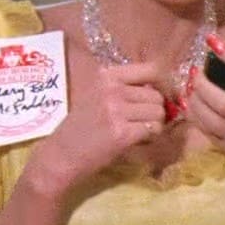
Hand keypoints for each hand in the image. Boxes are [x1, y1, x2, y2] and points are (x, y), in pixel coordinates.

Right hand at [22, 59, 168, 190]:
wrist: (61, 154)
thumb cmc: (80, 126)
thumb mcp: (98, 96)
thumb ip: (125, 89)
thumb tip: (161, 91)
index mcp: (107, 76)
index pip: (151, 70)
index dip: (163, 84)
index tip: (161, 97)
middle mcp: (112, 89)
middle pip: (156, 96)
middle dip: (156, 110)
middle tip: (144, 122)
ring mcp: (116, 110)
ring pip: (158, 113)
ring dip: (154, 124)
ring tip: (139, 131)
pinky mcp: (121, 132)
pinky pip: (152, 129)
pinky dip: (150, 137)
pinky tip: (137, 140)